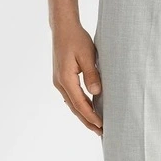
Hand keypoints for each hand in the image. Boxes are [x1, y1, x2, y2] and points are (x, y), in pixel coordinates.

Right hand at [51, 20, 102, 134]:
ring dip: (84, 115)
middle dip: (88, 121)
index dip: (91, 116)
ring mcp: (59, 81)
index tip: (102, 126)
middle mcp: (60, 83)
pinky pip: (71, 97)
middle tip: (101, 133)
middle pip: (75, 108)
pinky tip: (88, 110)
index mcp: (65, 79)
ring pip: (72, 104)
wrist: (63, 28)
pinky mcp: (61, 78)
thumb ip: (92, 74)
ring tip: (96, 126)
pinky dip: (80, 106)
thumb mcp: (87, 55)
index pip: (80, 104)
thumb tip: (96, 92)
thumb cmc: (76, 39)